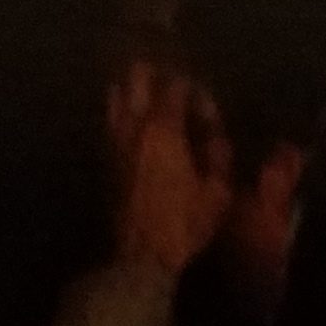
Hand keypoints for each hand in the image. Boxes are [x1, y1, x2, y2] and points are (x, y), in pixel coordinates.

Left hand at [104, 60, 231, 278]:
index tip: (205, 104)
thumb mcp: (217, 191)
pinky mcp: (107, 158)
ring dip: (133, 88)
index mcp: (164, 130)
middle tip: (173, 81)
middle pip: (136, 78)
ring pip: (117, 96)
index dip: (193, 87)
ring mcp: (116, 141)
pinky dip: (122, 112)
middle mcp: (135, 127)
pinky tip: (135, 121)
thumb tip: (215, 138)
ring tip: (150, 94)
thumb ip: (218, 156)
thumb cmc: (184, 222)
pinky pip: (112, 121)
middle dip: (155, 72)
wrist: (141, 254)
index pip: (176, 86)